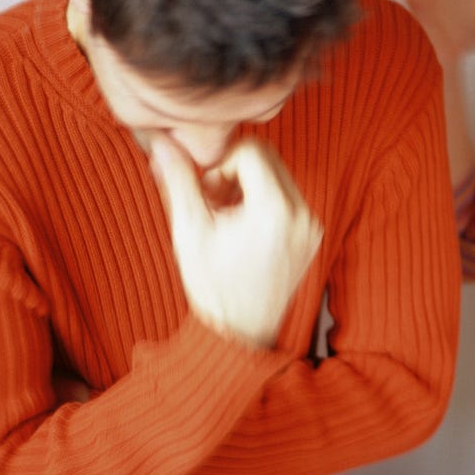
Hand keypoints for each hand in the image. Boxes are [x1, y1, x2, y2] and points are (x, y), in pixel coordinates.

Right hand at [150, 135, 322, 346]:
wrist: (240, 333)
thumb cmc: (212, 287)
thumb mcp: (189, 230)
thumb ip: (178, 181)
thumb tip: (162, 141)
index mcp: (276, 211)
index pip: (250, 151)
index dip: (220, 166)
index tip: (205, 194)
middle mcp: (302, 214)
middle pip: (267, 157)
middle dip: (233, 172)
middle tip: (211, 202)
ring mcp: (311, 225)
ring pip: (277, 174)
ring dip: (246, 185)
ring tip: (223, 218)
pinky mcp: (312, 234)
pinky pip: (287, 196)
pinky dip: (262, 200)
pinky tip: (240, 229)